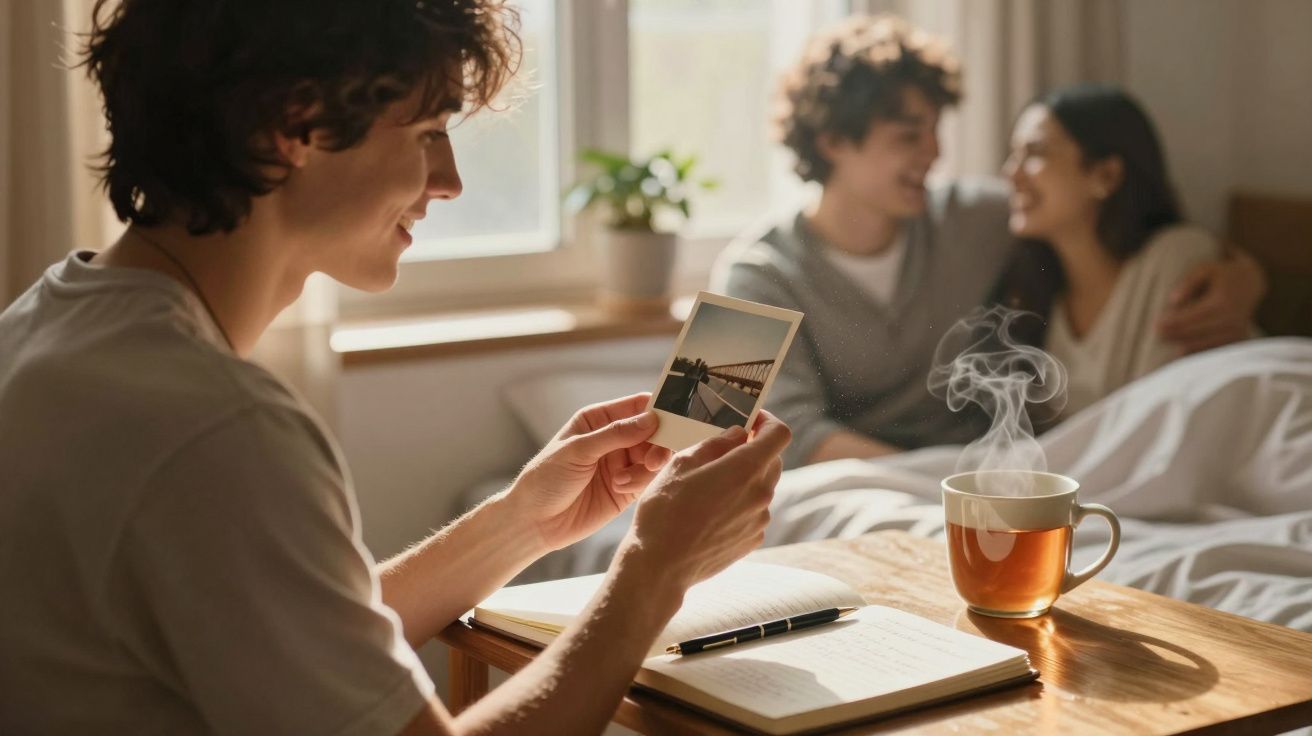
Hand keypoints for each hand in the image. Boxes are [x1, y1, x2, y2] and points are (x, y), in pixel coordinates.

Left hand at [508, 393, 672, 551]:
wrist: (535, 522)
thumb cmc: (546, 478)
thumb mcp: (577, 450)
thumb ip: (615, 434)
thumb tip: (652, 419)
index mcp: (599, 419)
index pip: (638, 405)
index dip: (658, 409)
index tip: (675, 418)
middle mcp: (615, 438)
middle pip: (654, 431)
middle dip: (659, 442)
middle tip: (654, 459)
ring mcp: (622, 463)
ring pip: (654, 455)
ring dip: (648, 465)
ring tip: (626, 479)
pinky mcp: (628, 488)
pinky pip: (648, 478)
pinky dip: (640, 481)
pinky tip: (619, 487)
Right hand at [622, 411, 790, 590]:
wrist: (660, 566)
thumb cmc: (665, 512)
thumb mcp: (682, 464)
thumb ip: (715, 444)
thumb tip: (737, 433)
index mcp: (745, 469)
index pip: (779, 434)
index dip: (767, 421)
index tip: (749, 420)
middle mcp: (760, 495)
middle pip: (772, 459)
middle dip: (753, 448)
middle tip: (724, 449)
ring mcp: (759, 520)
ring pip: (762, 486)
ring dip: (744, 477)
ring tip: (709, 485)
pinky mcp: (752, 540)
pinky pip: (754, 511)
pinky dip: (740, 503)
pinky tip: (710, 511)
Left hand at [1157, 249, 1265, 353]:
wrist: (1250, 281)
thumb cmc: (1221, 274)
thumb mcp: (1205, 269)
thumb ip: (1188, 282)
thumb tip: (1173, 301)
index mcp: (1222, 302)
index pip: (1192, 317)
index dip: (1173, 323)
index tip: (1155, 326)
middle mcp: (1232, 318)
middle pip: (1197, 332)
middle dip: (1175, 335)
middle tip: (1156, 336)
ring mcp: (1237, 330)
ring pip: (1206, 343)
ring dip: (1184, 345)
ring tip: (1166, 343)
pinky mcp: (1238, 337)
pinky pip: (1216, 347)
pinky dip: (1198, 350)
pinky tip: (1181, 349)